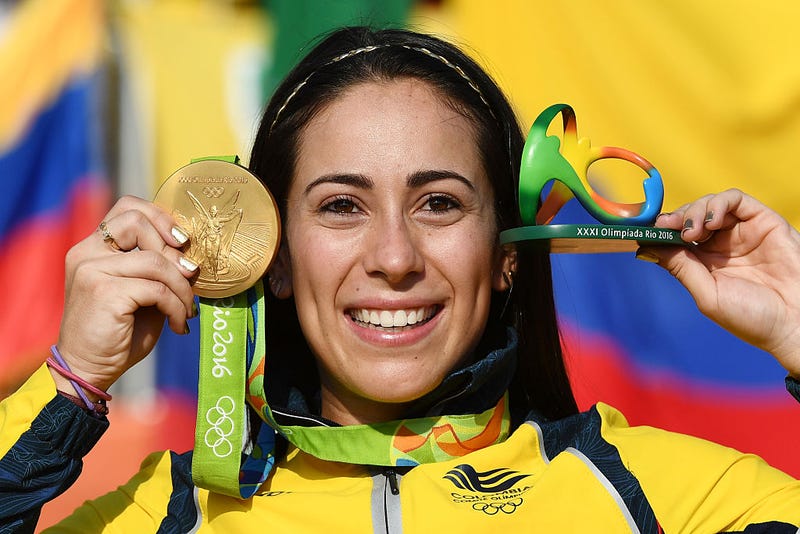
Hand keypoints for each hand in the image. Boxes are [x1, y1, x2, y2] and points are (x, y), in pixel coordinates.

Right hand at [54, 196, 197, 393]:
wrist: (89, 369)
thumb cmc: (119, 331)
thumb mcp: (142, 291)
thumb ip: (157, 267)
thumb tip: (191, 255)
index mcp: (94, 247)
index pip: (128, 207)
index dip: (160, 218)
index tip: (182, 242)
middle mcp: (87, 253)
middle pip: (139, 223)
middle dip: (174, 252)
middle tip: (190, 279)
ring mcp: (91, 270)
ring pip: (155, 260)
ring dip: (182, 287)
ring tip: (186, 310)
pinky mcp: (103, 292)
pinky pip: (156, 289)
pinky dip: (176, 307)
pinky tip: (178, 324)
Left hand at [639, 189, 799, 375]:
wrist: (795, 323)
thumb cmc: (751, 318)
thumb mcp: (707, 293)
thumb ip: (680, 267)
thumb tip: (646, 247)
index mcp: (703, 263)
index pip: (674, 236)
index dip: (660, 230)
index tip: (647, 230)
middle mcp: (720, 245)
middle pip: (689, 216)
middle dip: (675, 218)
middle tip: (667, 227)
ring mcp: (741, 232)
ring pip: (710, 204)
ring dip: (694, 210)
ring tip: (692, 230)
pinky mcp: (763, 221)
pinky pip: (736, 200)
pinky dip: (719, 203)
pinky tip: (712, 221)